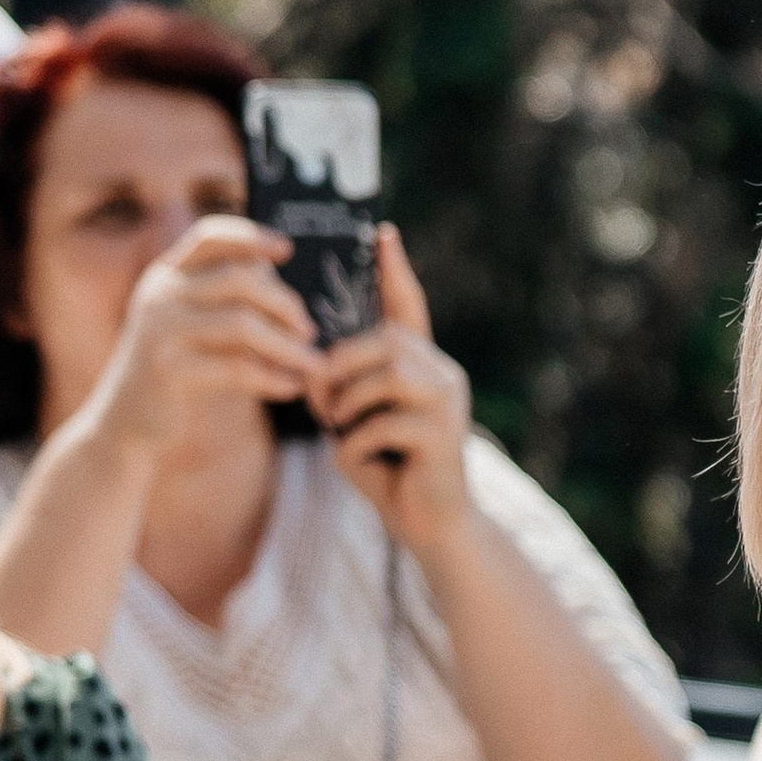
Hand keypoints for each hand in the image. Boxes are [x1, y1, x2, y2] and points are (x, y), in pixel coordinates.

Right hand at [87, 218, 319, 463]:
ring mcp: (162, 331)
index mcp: (168, 275)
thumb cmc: (175, 369)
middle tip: (308, 330)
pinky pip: (236, 368)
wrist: (126, 419)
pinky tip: (290, 388)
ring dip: (287, 346)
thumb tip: (287, 294)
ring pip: (242, 324)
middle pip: (239, 279)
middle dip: (284, 304)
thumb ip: (225, 302)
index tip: (287, 249)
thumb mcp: (190, 325)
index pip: (209, 237)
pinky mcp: (170, 370)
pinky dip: (271, 378)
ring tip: (313, 364)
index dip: (250, 236)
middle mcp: (161, 295)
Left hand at [315, 227, 473, 554]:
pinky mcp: (443, 437)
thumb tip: (312, 371)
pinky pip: (383, 423)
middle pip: (385, 341)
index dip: (395, 270)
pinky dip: (356, 445)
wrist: (432, 529)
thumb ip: (338, 389)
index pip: (408, 306)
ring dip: (347, 404)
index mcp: (422, 364)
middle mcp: (443, 375)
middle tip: (322, 402)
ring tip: (340, 432)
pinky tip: (359, 463)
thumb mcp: (355, 422)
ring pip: (385, 375)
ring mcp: (448, 404)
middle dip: (341, 367)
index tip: (381, 231)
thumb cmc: (391, 470)